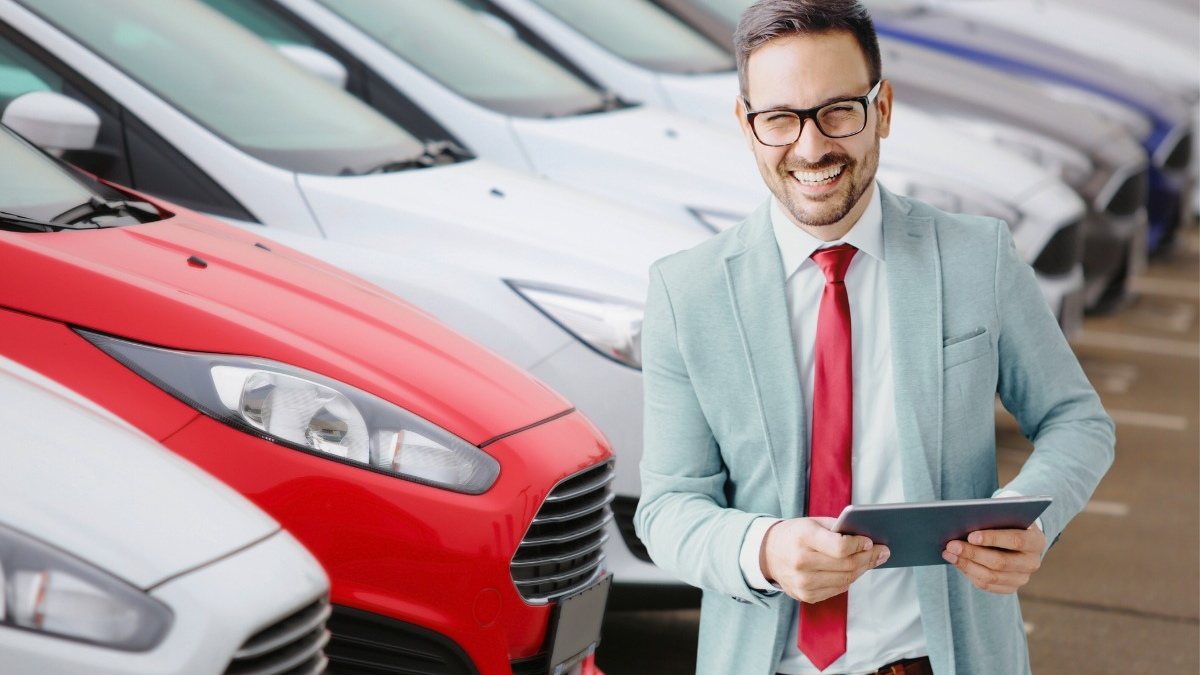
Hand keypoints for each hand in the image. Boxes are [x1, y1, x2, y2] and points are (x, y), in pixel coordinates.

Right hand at [760, 517, 889, 603]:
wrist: (768, 554)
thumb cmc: (795, 534)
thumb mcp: (812, 523)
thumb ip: (838, 530)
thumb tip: (869, 541)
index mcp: (803, 538)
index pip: (841, 547)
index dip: (860, 545)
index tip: (870, 541)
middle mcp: (802, 563)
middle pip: (847, 565)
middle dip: (869, 558)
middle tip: (882, 552)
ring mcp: (804, 583)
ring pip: (846, 580)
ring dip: (863, 569)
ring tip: (873, 560)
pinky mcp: (807, 596)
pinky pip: (838, 589)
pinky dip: (849, 579)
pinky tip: (854, 570)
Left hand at [942, 524, 1045, 593]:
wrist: (1019, 538)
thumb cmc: (1009, 522)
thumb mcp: (1007, 514)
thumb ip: (995, 515)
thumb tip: (968, 517)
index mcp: (1036, 541)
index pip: (1015, 540)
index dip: (992, 539)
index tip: (971, 536)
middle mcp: (1032, 562)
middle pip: (1000, 562)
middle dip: (973, 553)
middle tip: (951, 545)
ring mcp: (1022, 578)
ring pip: (991, 576)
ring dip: (966, 564)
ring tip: (948, 553)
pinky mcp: (1010, 587)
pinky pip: (986, 585)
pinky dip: (968, 573)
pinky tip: (956, 562)